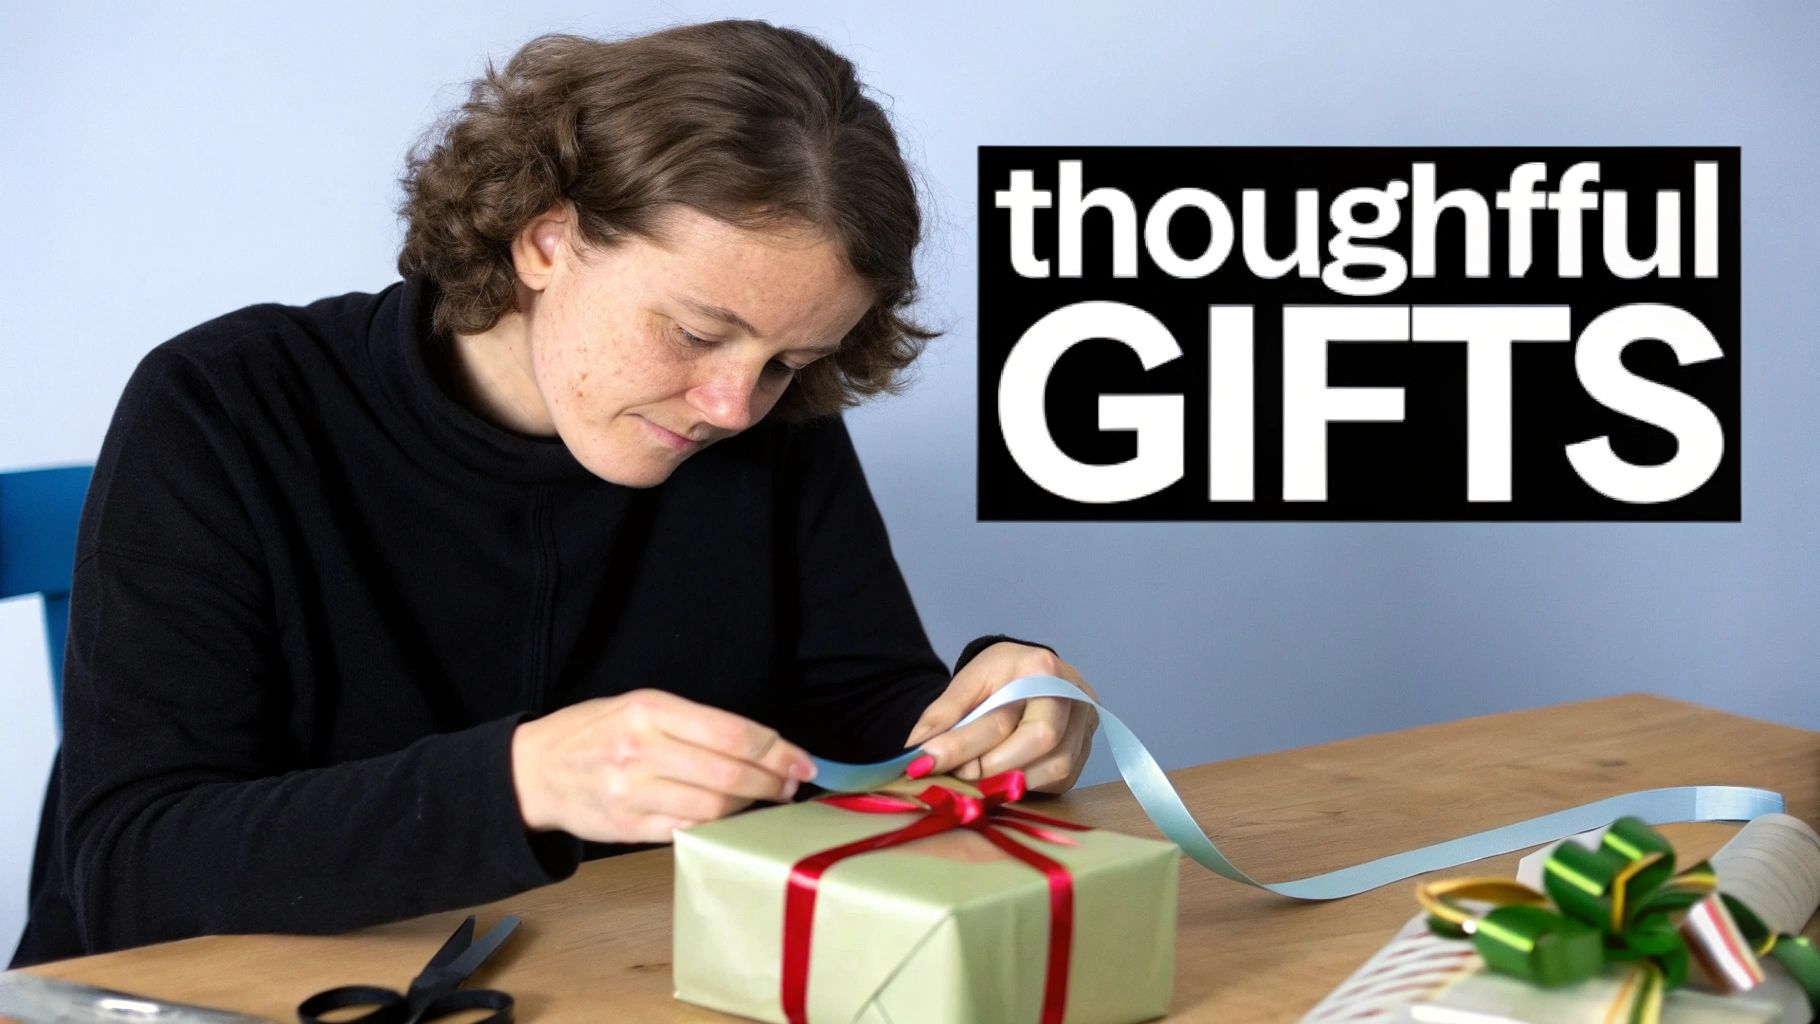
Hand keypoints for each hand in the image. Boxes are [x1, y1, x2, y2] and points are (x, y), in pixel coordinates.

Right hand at [510, 689, 816, 842]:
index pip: (733, 733)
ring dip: (749, 807)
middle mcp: (641, 750)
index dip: (777, 750)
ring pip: (714, 808)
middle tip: (792, 784)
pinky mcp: (627, 829)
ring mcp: (632, 793)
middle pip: (730, 774)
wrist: (534, 770)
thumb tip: (761, 745)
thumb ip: (695, 722)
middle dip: (773, 781)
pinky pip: (688, 830)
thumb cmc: (595, 732)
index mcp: (649, 710)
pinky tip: (729, 817)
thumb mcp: (640, 706)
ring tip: (764, 800)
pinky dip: (717, 826)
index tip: (801, 759)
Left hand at [902, 642, 1097, 794]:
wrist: (1028, 673)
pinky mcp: (1085, 751)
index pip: (1002, 717)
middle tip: (956, 777)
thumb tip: (915, 753)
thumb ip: (943, 713)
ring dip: (1011, 781)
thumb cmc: (1000, 675)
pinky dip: (1027, 785)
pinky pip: (1060, 780)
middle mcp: (1075, 695)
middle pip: (1040, 742)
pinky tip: (1002, 782)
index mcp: (1042, 668)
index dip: (962, 745)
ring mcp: (1087, 725)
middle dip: (992, 767)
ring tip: (975, 781)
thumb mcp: (968, 682)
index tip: (926, 763)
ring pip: (1055, 768)